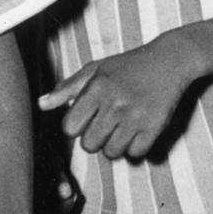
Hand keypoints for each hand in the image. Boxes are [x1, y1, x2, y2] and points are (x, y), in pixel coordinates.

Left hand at [41, 38, 203, 160]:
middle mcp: (115, 103)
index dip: (76, 126)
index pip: (70, 128)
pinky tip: (138, 133)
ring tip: (121, 130)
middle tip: (106, 126)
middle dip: (95, 139)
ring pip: (112, 152)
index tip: (88, 118)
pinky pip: (136, 153)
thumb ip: (67, 88)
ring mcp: (136, 116)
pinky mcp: (156, 125)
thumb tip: (42, 105)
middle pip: (89, 145)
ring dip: (115, 145)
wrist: (170, 60)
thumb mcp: (96, 69)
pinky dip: (135, 148)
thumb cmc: (128, 65)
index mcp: (97, 88)